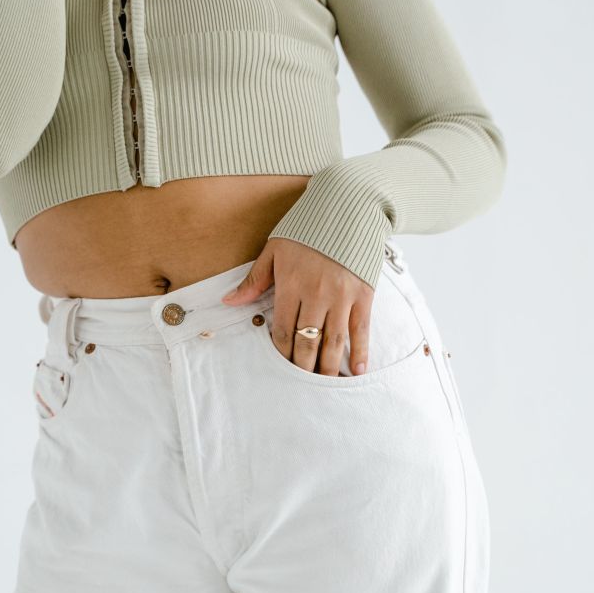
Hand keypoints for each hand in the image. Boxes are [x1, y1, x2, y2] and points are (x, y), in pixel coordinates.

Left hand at [221, 239, 373, 375]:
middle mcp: (317, 294)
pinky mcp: (364, 295)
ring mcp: (342, 296)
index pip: (283, 330)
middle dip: (302, 366)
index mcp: (291, 284)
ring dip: (327, 367)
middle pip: (307, 341)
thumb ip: (254, 279)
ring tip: (323, 386)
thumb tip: (228, 302)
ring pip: (333, 341)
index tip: (280, 368)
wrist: (348, 205)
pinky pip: (361, 330)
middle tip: (299, 386)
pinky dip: (360, 352)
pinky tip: (355, 371)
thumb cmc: (307, 227)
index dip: (282, 352)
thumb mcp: (275, 248)